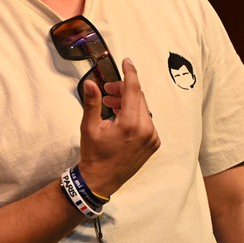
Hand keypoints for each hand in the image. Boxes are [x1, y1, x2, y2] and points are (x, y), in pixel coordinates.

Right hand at [77, 58, 159, 196]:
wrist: (101, 180)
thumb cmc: (94, 154)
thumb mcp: (89, 127)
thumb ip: (92, 102)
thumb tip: (91, 83)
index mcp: (131, 124)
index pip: (133, 90)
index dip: (130, 73)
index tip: (127, 62)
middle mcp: (146, 130)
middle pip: (138, 98)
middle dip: (123, 90)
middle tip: (107, 91)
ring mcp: (152, 138)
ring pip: (143, 109)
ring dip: (128, 103)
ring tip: (111, 106)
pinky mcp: (153, 144)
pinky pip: (146, 121)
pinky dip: (135, 115)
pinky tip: (120, 119)